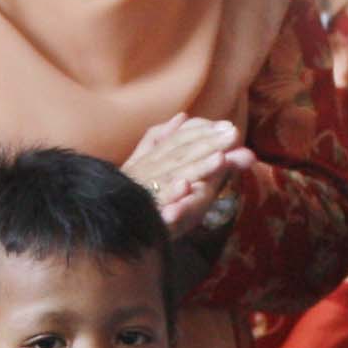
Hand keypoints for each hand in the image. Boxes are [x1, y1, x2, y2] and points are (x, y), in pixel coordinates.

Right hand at [121, 114, 252, 233]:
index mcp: (149, 160)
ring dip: (197, 167)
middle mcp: (146, 171)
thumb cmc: (141, 198)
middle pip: (180, 154)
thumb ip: (171, 148)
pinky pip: (158, 206)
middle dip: (207, 143)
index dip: (202, 130)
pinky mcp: (145, 215)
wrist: (114, 230)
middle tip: (234, 134)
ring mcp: (144, 191)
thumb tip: (181, 116)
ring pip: (174, 176)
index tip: (229, 126)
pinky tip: (186, 186)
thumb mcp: (154, 171)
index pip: (179, 140)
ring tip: (221, 158)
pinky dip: (171, 195)